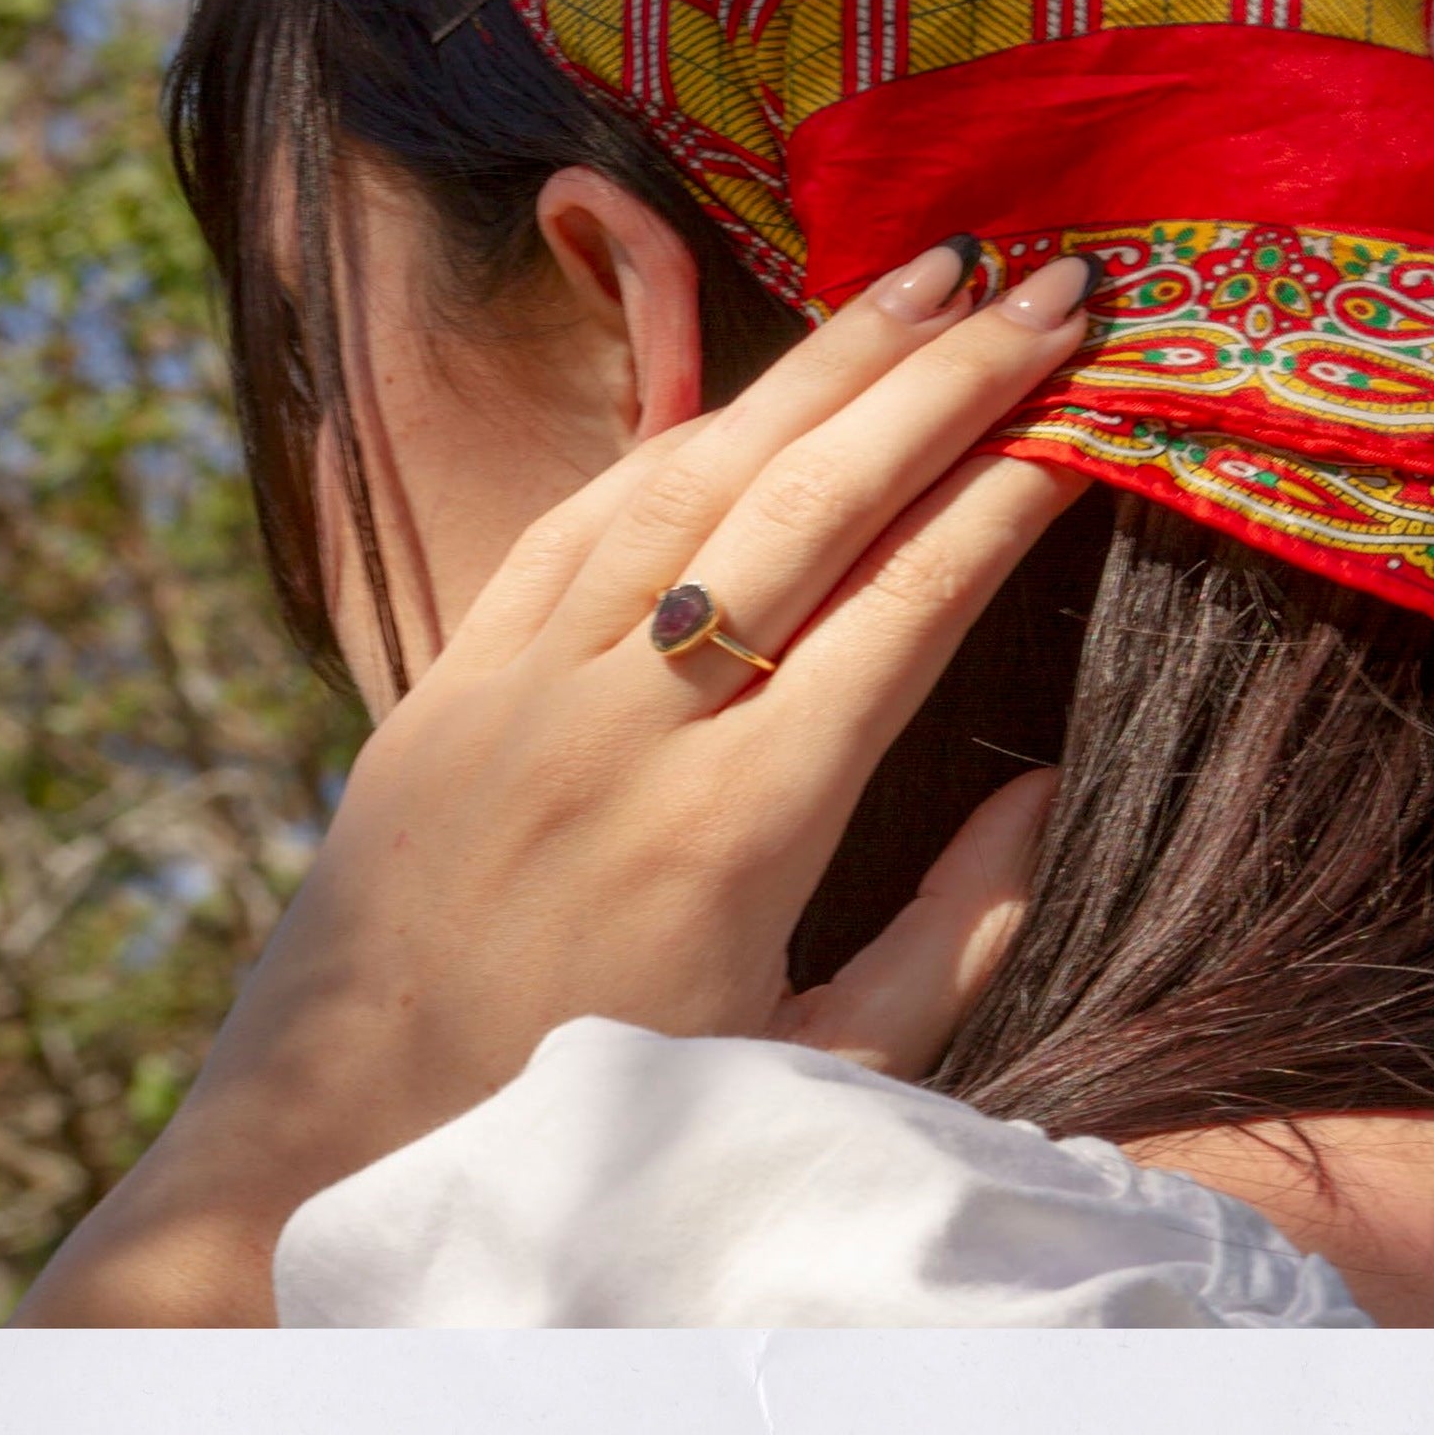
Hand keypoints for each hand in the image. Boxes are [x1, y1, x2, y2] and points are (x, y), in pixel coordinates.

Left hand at [18, 245, 1101, 1325]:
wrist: (337, 1157)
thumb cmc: (611, 1124)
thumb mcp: (825, 1076)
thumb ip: (962, 933)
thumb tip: (1052, 785)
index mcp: (742, 827)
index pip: (910, 602)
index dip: (1012, 490)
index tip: (1096, 408)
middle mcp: (630, 727)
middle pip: (817, 500)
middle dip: (949, 378)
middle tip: (1054, 286)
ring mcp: (521, 686)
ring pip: (695, 472)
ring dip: (824, 362)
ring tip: (932, 278)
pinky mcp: (443, 679)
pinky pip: (578, 517)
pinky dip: (683, 431)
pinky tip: (763, 380)